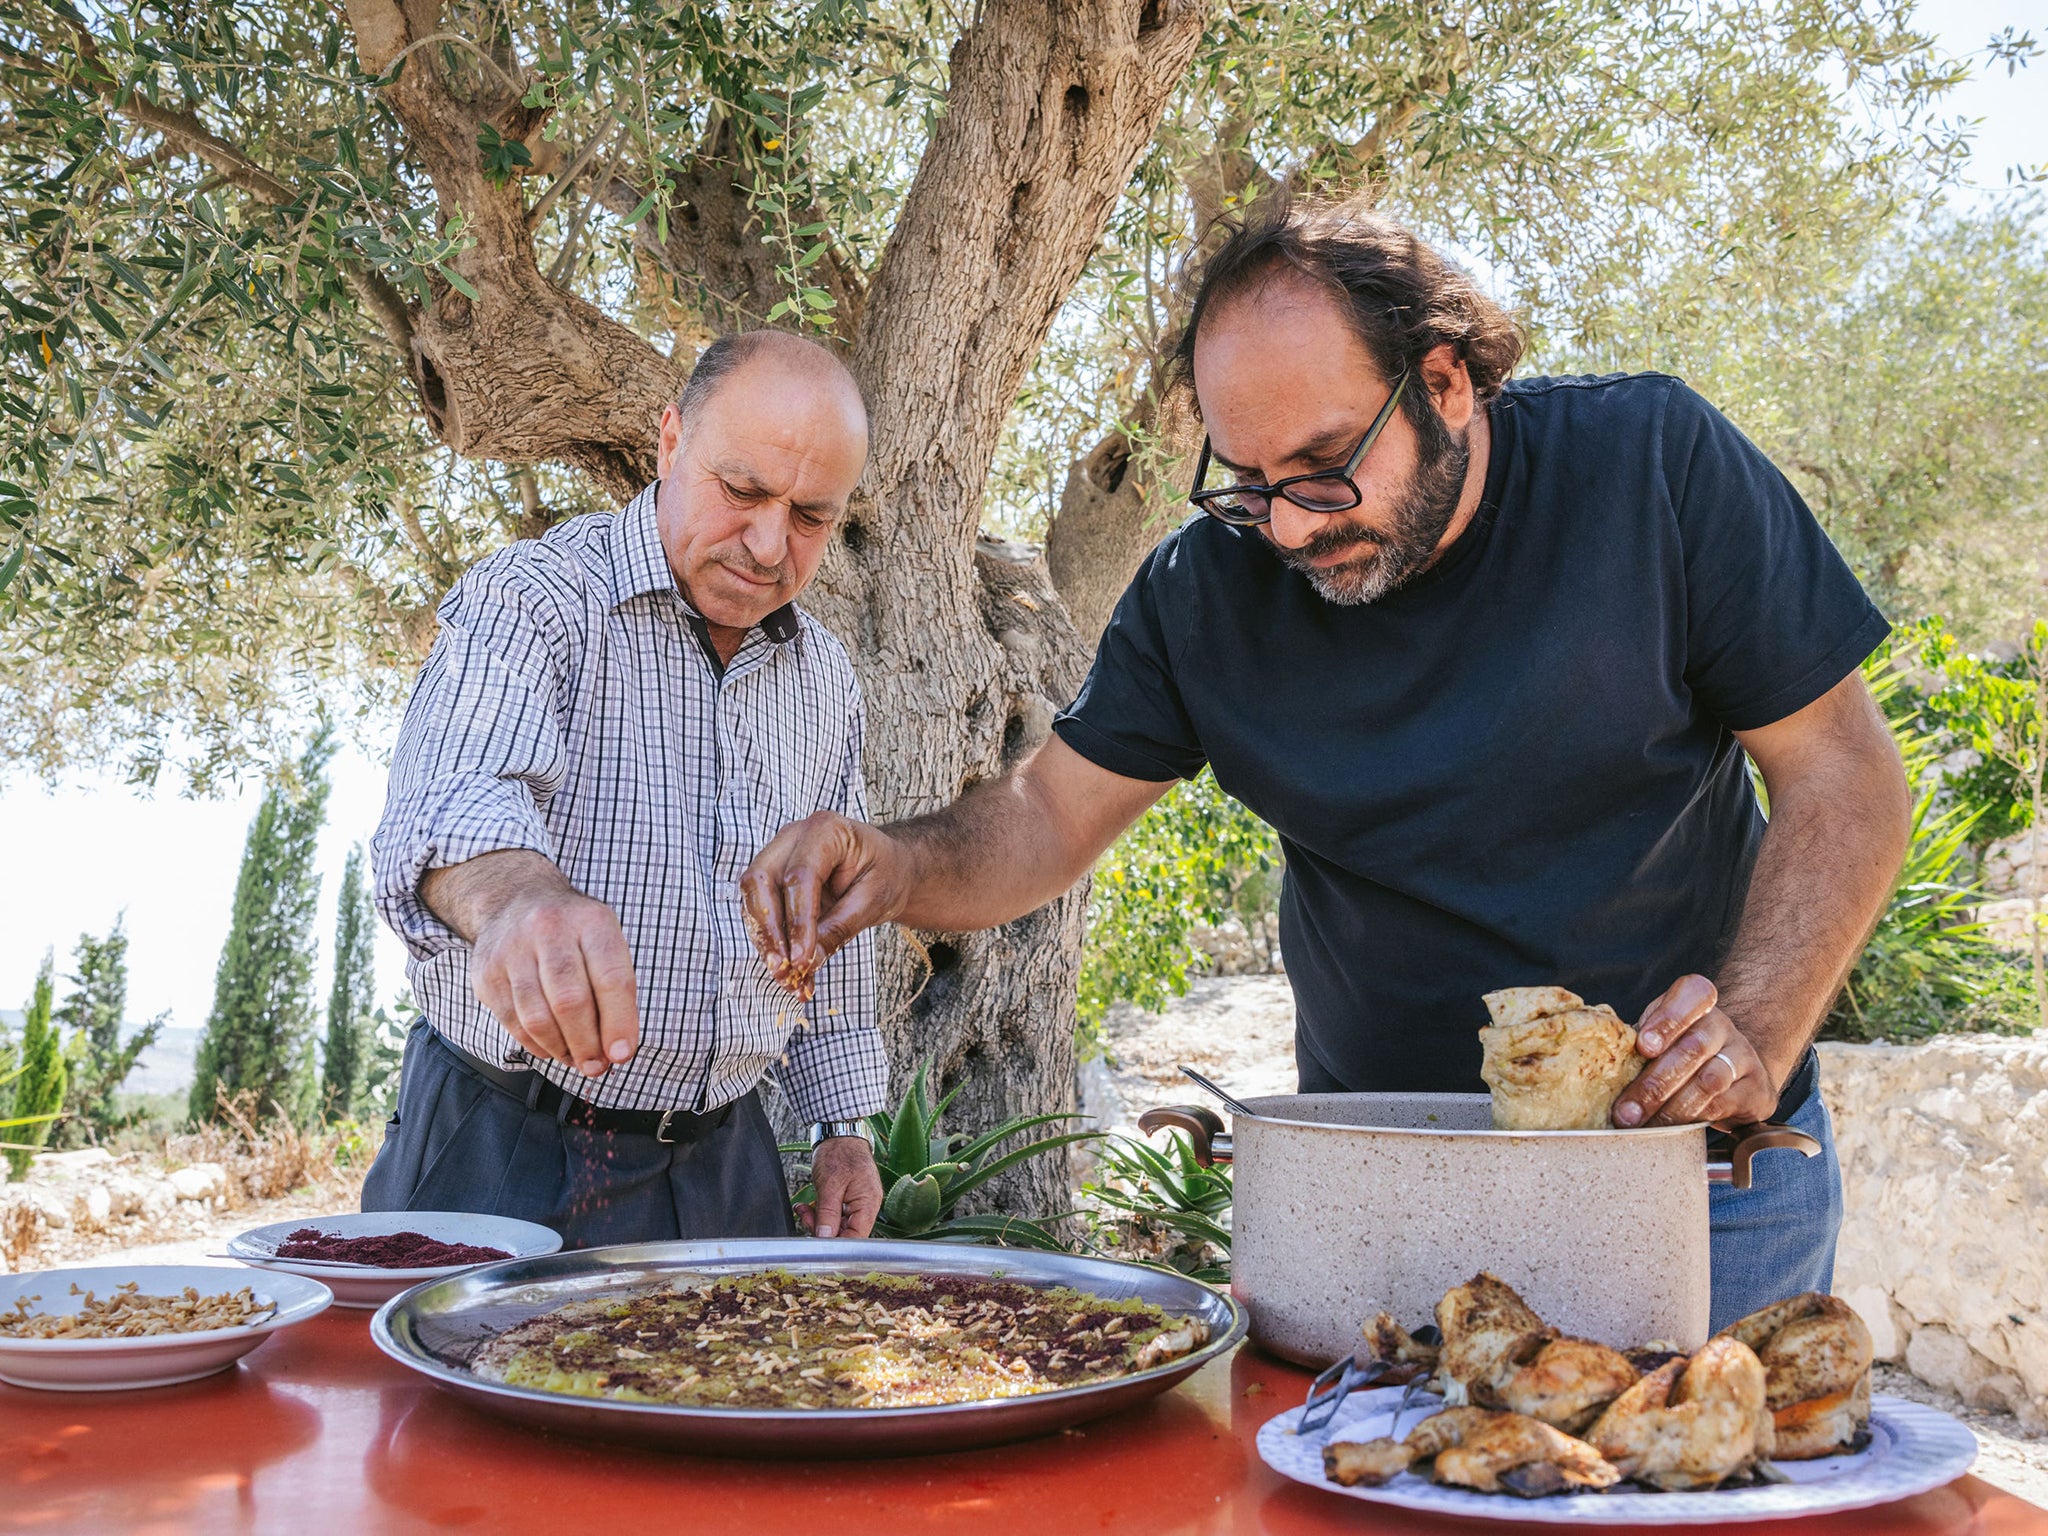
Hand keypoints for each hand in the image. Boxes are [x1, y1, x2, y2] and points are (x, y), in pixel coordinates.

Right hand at [469, 886, 639, 1078]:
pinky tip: (550, 1047)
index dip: (619, 1023)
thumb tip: (617, 1050)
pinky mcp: (487, 972)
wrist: (516, 900)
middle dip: (587, 1044)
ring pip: (537, 1017)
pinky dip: (534, 1044)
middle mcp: (550, 930)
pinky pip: (512, 1021)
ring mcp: (513, 949)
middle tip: (597, 1066)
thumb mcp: (605, 941)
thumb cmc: (573, 932)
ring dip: (561, 1049)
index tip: (622, 1054)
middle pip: (571, 1002)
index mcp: (591, 922)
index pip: (611, 979)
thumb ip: (616, 990)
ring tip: (575, 1059)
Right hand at [740, 811, 911, 984]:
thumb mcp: (874, 901)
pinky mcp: (772, 879)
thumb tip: (807, 963)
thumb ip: (839, 928)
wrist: (886, 867)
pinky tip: (789, 973)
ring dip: (766, 943)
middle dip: (768, 931)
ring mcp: (778, 855)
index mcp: (825, 829)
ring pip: (753, 899)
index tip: (801, 960)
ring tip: (787, 979)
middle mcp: (793, 837)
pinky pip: (761, 912)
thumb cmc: (885, 874)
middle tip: (783, 970)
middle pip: (760, 881)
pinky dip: (772, 944)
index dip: (798, 921)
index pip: (800, 876)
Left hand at [799, 1136, 883, 1238]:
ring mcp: (858, 1203)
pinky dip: (820, 1212)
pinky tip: (807, 1206)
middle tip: (805, 1216)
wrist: (839, 1133)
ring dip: (817, 1220)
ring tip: (803, 1208)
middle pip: (846, 1233)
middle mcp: (867, 1206)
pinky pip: (835, 1215)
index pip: (857, 1237)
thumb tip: (825, 1238)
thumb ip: (828, 1213)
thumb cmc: (839, 1152)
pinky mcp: (848, 1200)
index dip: (837, 1245)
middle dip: (822, 1229)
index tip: (817, 1243)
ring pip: (838, 1225)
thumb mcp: (829, 1184)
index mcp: (868, 1203)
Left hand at [1611, 975, 1777, 1128]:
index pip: (1692, 994)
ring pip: (1709, 1081)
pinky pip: (1724, 1106)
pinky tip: (1670, 1131)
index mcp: (1696, 1003)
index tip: (1643, 1046)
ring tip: (1643, 1126)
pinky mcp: (1757, 1090)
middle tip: (1626, 1112)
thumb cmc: (1677, 1051)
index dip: (1668, 1019)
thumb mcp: (1656, 1035)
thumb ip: (1635, 1041)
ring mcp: (1744, 1057)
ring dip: (1671, 1108)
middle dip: (1655, 1084)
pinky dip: (1693, 1121)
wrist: (1732, 1072)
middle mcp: (1722, 1026)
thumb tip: (1597, 1065)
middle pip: (1692, 1048)